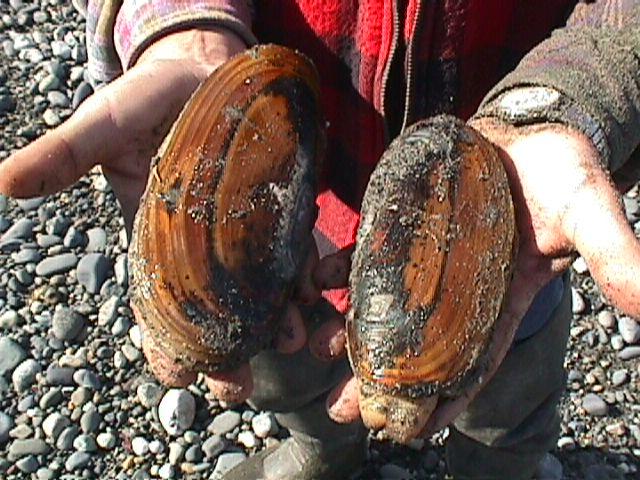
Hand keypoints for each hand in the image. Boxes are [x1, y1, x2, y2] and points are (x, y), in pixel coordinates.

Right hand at [0, 28, 310, 401]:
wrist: (200, 71)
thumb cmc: (146, 101)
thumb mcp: (103, 127)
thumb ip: (67, 155)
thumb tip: (5, 181)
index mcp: (155, 243)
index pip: (157, 307)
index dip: (163, 344)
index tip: (175, 376)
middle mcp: (204, 250)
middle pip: (216, 313)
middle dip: (228, 353)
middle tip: (237, 389)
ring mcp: (246, 235)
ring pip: (264, 291)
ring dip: (280, 321)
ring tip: (296, 341)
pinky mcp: (280, 212)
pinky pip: (297, 250)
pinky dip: (309, 275)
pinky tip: (319, 293)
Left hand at [324, 119, 639, 432]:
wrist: (529, 128)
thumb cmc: (562, 171)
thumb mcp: (590, 211)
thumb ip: (614, 254)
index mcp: (500, 299)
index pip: (471, 362)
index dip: (445, 400)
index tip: (413, 432)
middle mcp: (457, 287)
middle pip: (415, 344)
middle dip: (382, 380)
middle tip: (345, 410)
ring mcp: (426, 257)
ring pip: (383, 305)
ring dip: (350, 332)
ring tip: (318, 354)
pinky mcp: (403, 223)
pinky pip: (368, 254)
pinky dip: (343, 271)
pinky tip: (318, 284)